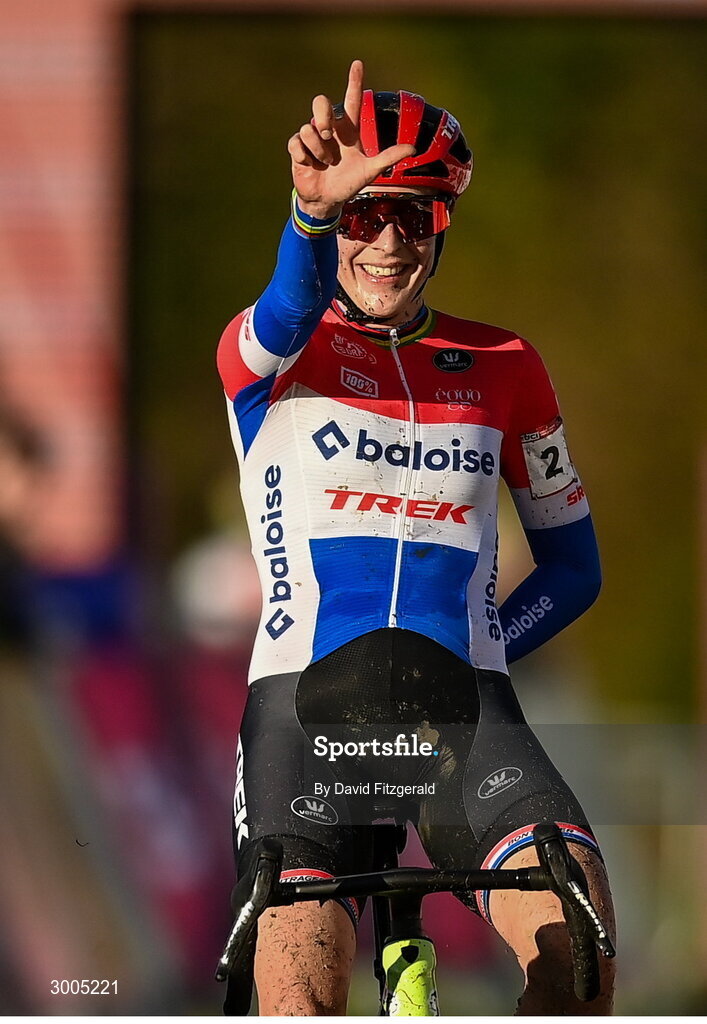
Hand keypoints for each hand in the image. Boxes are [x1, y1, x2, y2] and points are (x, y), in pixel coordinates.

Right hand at [287, 60, 414, 219]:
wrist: (327, 200)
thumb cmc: (348, 183)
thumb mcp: (370, 171)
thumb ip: (388, 158)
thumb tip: (413, 148)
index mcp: (348, 130)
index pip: (352, 100)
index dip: (354, 82)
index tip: (358, 63)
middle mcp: (330, 129)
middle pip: (320, 103)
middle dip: (323, 117)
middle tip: (328, 136)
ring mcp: (312, 138)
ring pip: (308, 128)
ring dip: (318, 151)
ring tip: (325, 164)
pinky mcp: (298, 149)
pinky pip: (296, 142)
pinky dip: (304, 156)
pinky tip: (310, 165)